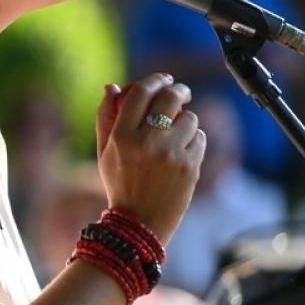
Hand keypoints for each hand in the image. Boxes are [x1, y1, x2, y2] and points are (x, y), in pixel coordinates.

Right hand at [94, 74, 205, 242]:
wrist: (140, 223)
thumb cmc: (120, 185)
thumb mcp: (105, 153)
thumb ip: (105, 118)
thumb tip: (112, 86)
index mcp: (121, 137)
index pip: (141, 94)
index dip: (154, 81)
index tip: (163, 80)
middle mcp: (147, 142)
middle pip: (170, 98)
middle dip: (178, 91)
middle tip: (180, 93)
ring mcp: (171, 154)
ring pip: (190, 118)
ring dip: (185, 122)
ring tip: (175, 137)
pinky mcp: (190, 166)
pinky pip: (200, 138)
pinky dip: (193, 141)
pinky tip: (182, 154)